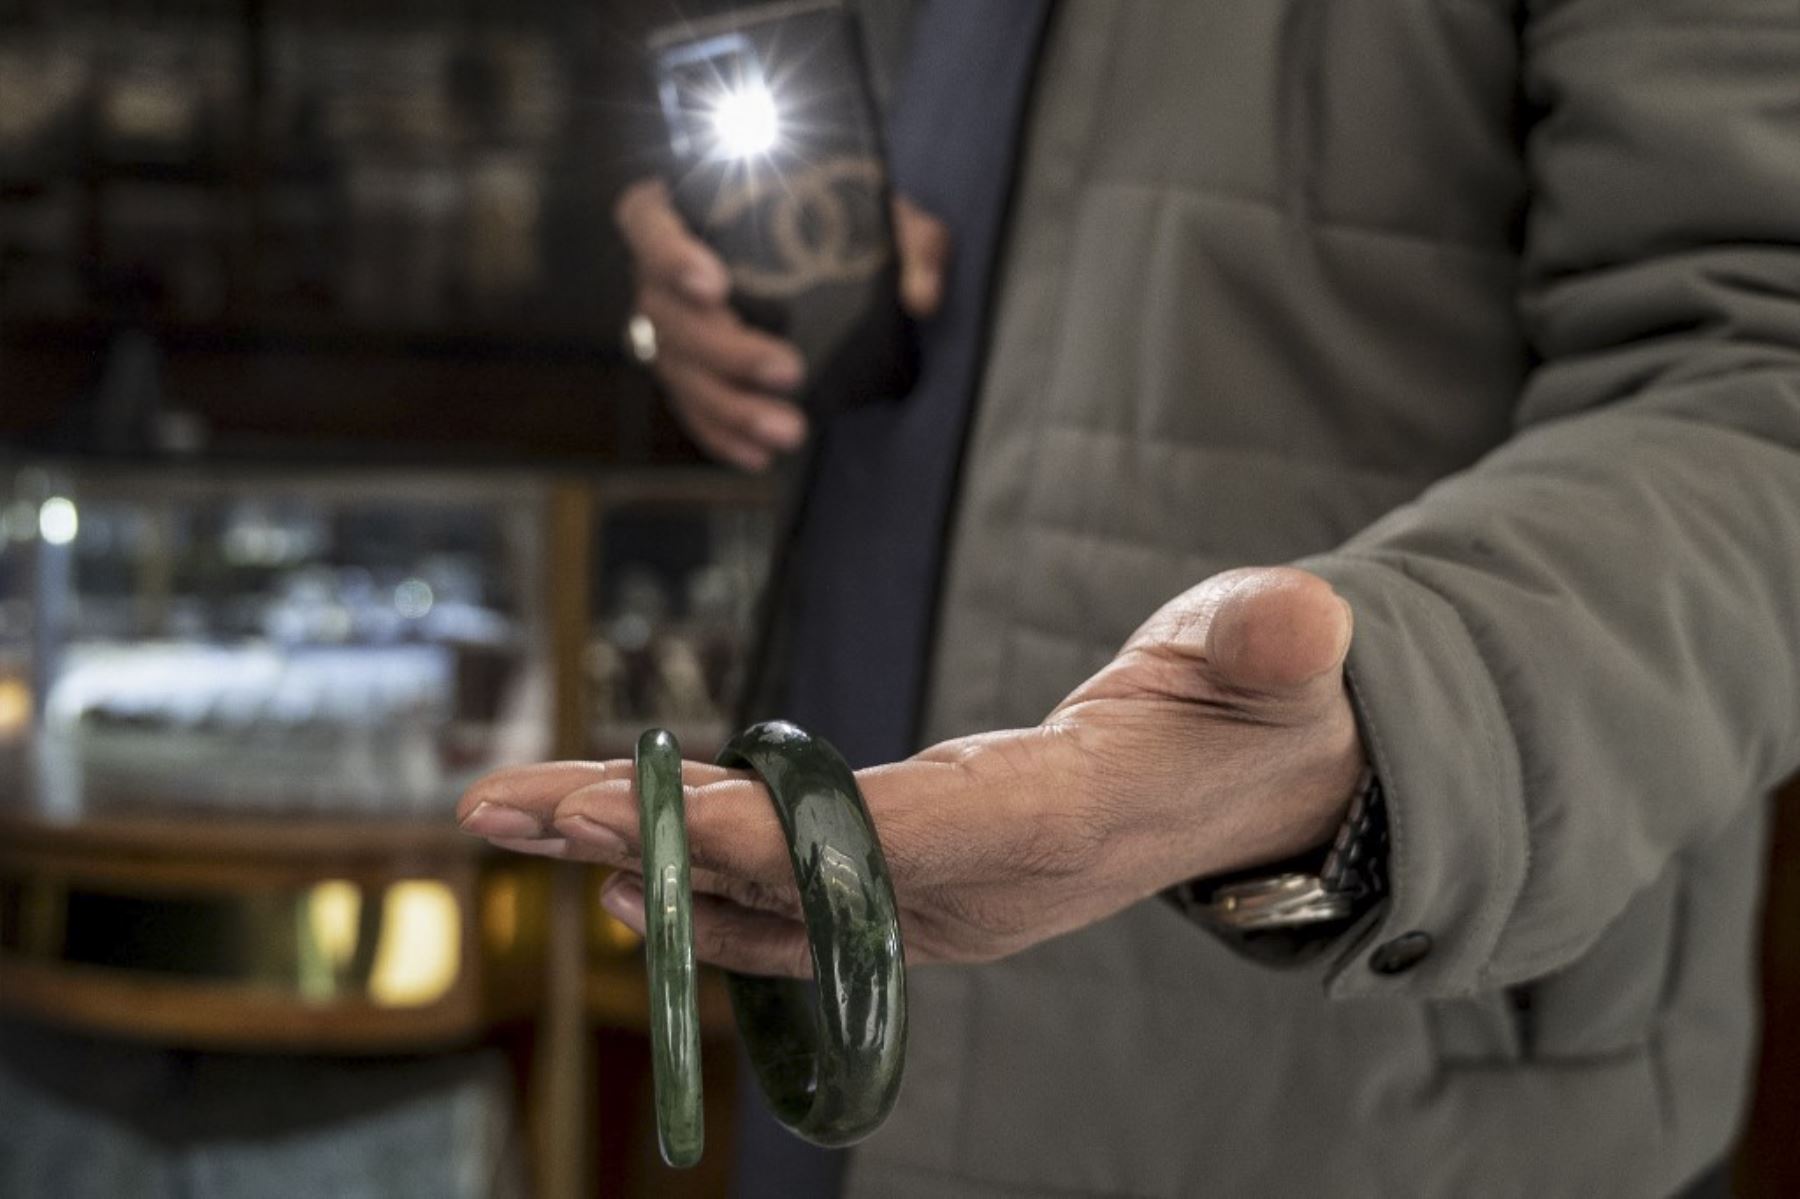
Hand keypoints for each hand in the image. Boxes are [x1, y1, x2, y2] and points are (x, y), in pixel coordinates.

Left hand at [458, 567, 1365, 975]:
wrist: (1251, 786)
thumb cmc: (1253, 710)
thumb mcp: (1273, 658)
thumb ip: (1273, 642)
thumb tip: (1300, 617)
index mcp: (1051, 830)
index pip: (890, 841)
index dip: (765, 834)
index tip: (642, 815)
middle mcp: (978, 890)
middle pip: (792, 877)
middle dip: (649, 843)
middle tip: (513, 810)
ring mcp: (940, 901)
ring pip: (766, 892)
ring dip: (637, 855)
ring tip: (515, 818)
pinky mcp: (916, 886)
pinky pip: (785, 892)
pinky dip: (690, 871)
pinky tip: (607, 855)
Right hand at [615, 180, 950, 471]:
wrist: (827, 255)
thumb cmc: (837, 219)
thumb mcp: (881, 217)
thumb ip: (911, 242)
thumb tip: (921, 296)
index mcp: (686, 208)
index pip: (648, 222)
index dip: (669, 255)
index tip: (715, 285)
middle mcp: (664, 271)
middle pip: (668, 314)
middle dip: (726, 351)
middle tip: (787, 371)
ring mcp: (670, 326)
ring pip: (680, 371)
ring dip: (731, 407)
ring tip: (788, 431)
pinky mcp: (688, 372)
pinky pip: (692, 409)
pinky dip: (723, 435)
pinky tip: (759, 455)